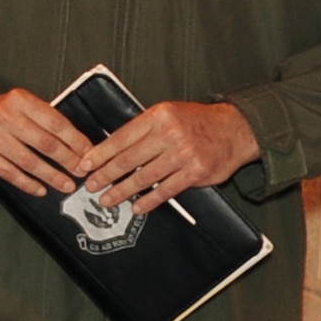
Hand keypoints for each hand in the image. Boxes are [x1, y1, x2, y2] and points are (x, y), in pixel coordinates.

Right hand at [0, 90, 90, 196]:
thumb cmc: (2, 114)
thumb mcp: (23, 106)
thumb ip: (46, 120)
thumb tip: (79, 145)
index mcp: (20, 99)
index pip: (55, 123)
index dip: (75, 141)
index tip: (88, 154)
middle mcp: (4, 115)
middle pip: (44, 143)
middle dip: (67, 161)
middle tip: (80, 172)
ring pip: (28, 161)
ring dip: (51, 176)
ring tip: (66, 185)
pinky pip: (9, 172)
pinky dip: (27, 183)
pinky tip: (40, 189)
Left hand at [76, 101, 259, 214]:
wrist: (235, 129)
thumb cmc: (197, 121)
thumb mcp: (168, 113)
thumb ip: (143, 129)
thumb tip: (110, 148)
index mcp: (157, 116)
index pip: (120, 138)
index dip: (99, 153)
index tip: (85, 164)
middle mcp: (169, 134)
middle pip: (128, 159)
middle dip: (105, 174)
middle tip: (91, 185)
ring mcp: (183, 154)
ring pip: (144, 177)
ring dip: (122, 190)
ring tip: (107, 199)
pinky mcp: (195, 172)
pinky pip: (165, 190)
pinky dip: (148, 200)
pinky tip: (136, 206)